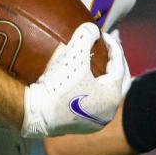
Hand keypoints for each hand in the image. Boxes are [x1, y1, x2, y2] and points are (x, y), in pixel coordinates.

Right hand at [23, 23, 125, 137]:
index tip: (103, 35)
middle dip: (117, 64)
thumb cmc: (58, 85)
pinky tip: (86, 81)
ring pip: (108, 94)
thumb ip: (86, 35)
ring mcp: (96, 121)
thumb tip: (92, 28)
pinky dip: (95, 90)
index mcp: (112, 96)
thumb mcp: (73, 55)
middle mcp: (109, 112)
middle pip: (120, 82)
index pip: (119, 66)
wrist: (36, 113)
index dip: (114, 47)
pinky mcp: (83, 126)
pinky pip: (95, 103)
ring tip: (100, 64)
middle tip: (110, 49)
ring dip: (106, 78)